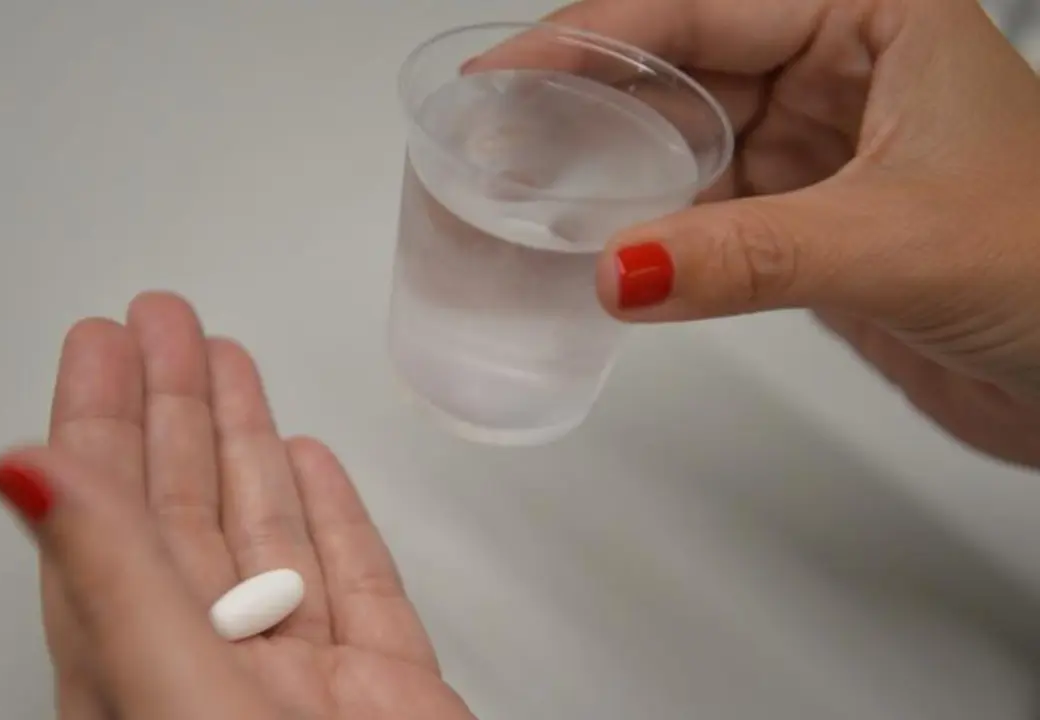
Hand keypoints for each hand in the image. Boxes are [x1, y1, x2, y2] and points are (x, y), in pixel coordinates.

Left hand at [0, 292, 473, 719]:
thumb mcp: (178, 698)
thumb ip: (109, 582)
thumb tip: (19, 476)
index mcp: (139, 676)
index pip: (106, 520)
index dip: (100, 421)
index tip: (101, 343)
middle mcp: (211, 675)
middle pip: (180, 512)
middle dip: (173, 407)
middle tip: (164, 323)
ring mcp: (301, 687)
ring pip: (263, 538)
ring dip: (244, 444)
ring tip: (232, 363)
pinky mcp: (385, 700)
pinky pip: (352, 587)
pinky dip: (333, 519)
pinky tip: (310, 464)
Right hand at [471, 0, 1039, 465]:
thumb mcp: (897, 242)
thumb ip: (751, 255)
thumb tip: (617, 270)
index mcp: (874, 16)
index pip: (705, 8)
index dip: (591, 37)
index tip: (504, 70)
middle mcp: (839, 68)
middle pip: (679, 66)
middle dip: (582, 101)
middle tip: (489, 136)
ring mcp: (818, 146)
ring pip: (684, 140)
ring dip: (607, 169)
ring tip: (519, 189)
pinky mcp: (805, 220)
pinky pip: (703, 208)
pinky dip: (648, 231)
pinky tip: (596, 246)